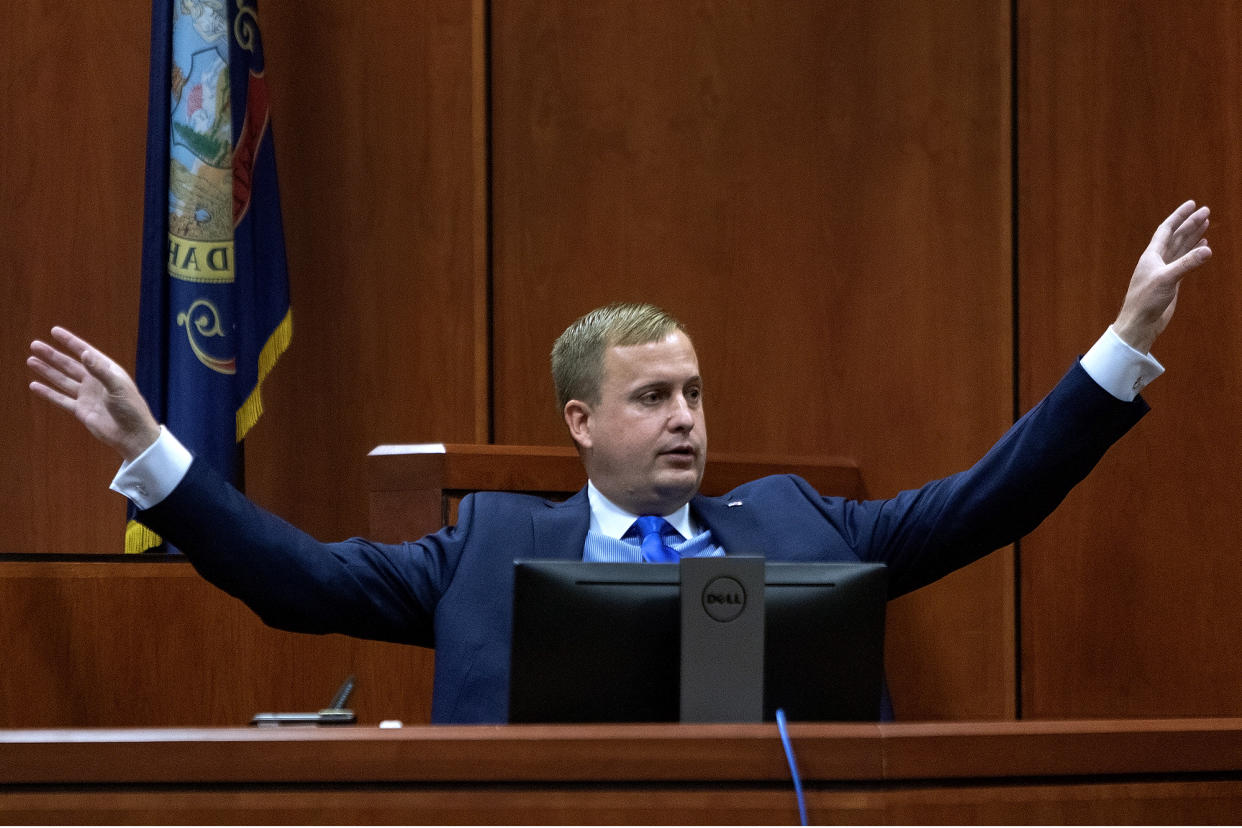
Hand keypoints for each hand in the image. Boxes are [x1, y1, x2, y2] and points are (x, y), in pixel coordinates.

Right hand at [27, 327, 160, 461]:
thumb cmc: (131, 408)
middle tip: (35, 344)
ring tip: (31, 360)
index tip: (54, 331)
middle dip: (52, 355)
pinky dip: (48, 393)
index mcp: (107, 371)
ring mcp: (87, 395)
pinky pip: (61, 399)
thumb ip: (100, 371)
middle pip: (69, 364)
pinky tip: (35, 385)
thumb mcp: (117, 386)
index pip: (85, 352)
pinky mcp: (81, 410)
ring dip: (47, 371)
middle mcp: (95, 381)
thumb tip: (84, 353)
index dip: (70, 341)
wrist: (132, 435)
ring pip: (62, 380)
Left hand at [1113, 200, 1211, 353]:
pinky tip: (1203, 248)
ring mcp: (1164, 271)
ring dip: (1193, 236)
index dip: (1179, 216)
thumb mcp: (1167, 279)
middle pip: (1176, 236)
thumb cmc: (1146, 301)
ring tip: (1206, 224)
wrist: (1140, 323)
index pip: (1166, 230)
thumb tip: (1208, 249)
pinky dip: (1193, 253)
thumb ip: (1187, 264)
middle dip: (1190, 223)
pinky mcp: (1171, 282)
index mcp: (1151, 256)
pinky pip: (1184, 262)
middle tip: (1206, 211)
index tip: (1192, 204)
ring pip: (1181, 248)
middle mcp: (1157, 260)